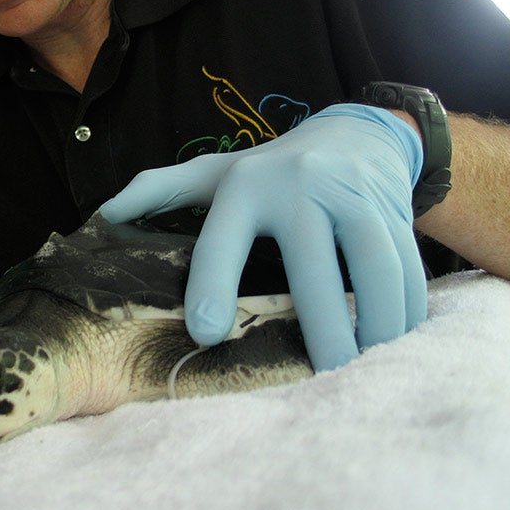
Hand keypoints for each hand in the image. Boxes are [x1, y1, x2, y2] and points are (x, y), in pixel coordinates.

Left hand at [101, 104, 426, 370]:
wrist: (355, 133)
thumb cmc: (270, 167)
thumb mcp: (211, 172)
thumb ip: (157, 190)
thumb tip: (101, 218)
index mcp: (245, 185)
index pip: (223, 237)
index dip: (211, 284)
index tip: (205, 334)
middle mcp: (300, 187)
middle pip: (313, 270)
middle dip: (319, 330)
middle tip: (319, 376)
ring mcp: (353, 196)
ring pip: (374, 270)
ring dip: (373, 326)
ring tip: (360, 364)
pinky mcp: (394, 209)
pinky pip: (408, 270)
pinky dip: (405, 312)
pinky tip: (391, 339)